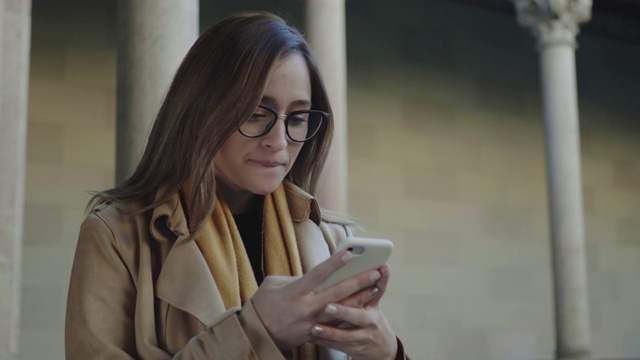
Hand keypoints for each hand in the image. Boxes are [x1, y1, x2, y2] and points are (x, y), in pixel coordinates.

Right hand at [251, 251, 382, 351]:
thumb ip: (295, 278)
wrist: (255, 336)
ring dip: (360, 298)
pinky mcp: (315, 333)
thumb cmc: (262, 305)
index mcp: (295, 292)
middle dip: (358, 281)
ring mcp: (312, 322)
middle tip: (375, 271)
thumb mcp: (273, 284)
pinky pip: (336, 323)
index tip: (349, 253)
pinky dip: (350, 313)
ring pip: (342, 309)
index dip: (335, 263)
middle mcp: (306, 307)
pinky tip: (364, 306)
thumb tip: (314, 275)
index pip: (318, 274)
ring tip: (376, 287)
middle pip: (338, 292)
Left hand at [310, 265, 397, 359]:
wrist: (382, 348)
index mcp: (374, 307)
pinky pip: (337, 346)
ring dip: (330, 332)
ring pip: (346, 336)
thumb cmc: (372, 317)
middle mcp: (370, 323)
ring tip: (315, 328)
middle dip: (344, 312)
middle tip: (328, 307)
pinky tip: (311, 338)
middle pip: (358, 317)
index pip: (375, 292)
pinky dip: (324, 342)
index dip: (368, 284)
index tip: (362, 275)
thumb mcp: (375, 302)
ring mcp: (362, 338)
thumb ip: (376, 283)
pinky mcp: (352, 349)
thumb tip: (381, 265)